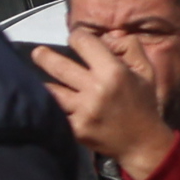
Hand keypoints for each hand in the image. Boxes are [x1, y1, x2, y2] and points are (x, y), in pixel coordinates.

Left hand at [30, 37, 175, 179]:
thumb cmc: (142, 104)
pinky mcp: (76, 129)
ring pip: (51, 90)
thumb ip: (129, 46)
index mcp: (113, 71)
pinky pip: (55, 113)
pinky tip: (42, 102)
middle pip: (58, 66)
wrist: (142, 144)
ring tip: (33, 78)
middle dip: (44, 56)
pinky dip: (48, 106)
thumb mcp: (145, 70)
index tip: (74, 40)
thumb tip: (105, 36)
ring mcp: (83, 110)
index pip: (83, 42)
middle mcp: (96, 89)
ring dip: (44, 83)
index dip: (77, 37)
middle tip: (38, 53)